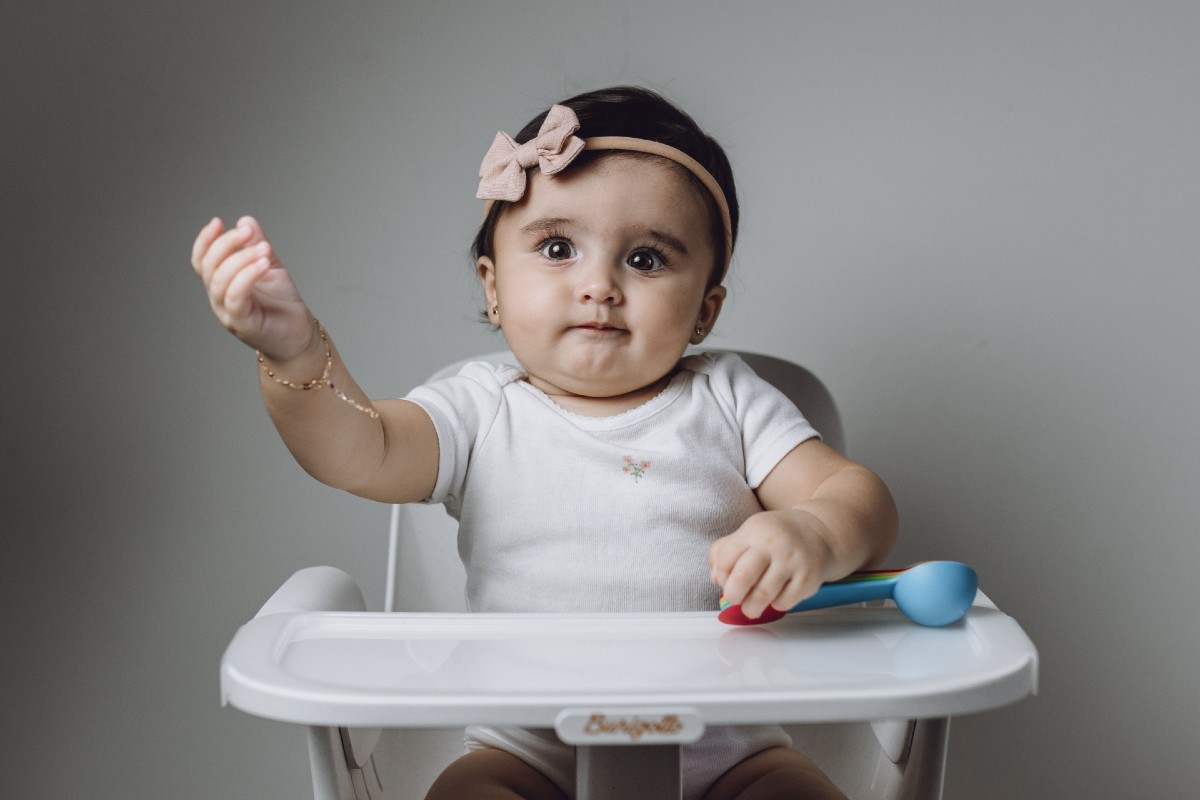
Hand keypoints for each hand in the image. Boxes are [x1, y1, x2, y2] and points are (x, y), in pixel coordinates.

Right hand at [191, 216, 313, 360]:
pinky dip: (247, 276)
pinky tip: (263, 263)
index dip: (205, 240)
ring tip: (264, 249)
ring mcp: (227, 313)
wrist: (300, 336)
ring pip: (220, 280)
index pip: (201, 260)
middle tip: (248, 231)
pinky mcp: (242, 324)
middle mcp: (219, 298)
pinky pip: (235, 297)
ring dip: (241, 258)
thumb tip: (246, 220)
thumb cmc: (283, 305)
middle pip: (208, 267)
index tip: (219, 221)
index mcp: (222, 283)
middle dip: (226, 243)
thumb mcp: (270, 267)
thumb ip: (257, 245)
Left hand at [708, 509, 835, 619]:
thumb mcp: (748, 532)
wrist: (817, 533)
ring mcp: (793, 562)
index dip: (721, 576)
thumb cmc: (775, 536)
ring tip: (750, 607)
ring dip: (751, 608)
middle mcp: (774, 544)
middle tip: (735, 599)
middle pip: (743, 578)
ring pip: (763, 595)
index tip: (725, 581)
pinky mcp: (808, 579)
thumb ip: (723, 550)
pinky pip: (783, 602)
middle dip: (733, 595)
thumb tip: (714, 578)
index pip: (725, 558)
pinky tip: (775, 597)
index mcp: (754, 531)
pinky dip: (774, 605)